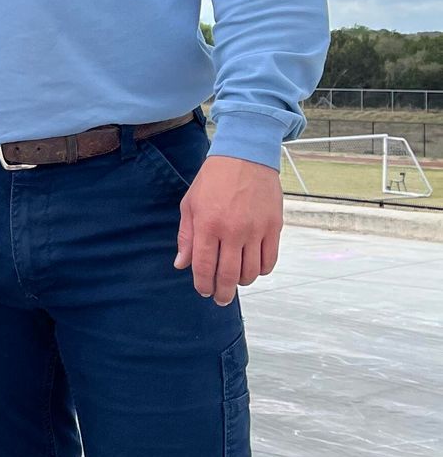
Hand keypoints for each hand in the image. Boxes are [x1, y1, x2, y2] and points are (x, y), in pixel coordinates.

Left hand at [173, 156, 283, 305]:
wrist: (245, 157)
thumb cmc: (213, 180)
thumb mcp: (190, 205)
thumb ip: (186, 237)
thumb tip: (181, 264)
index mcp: (208, 225)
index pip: (205, 266)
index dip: (203, 284)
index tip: (203, 292)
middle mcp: (233, 231)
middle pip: (229, 275)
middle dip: (223, 292)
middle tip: (220, 299)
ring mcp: (256, 230)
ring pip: (251, 272)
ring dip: (242, 282)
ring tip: (235, 282)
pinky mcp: (274, 227)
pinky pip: (269, 260)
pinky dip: (261, 270)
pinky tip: (253, 269)